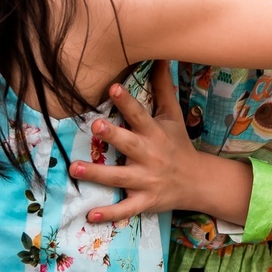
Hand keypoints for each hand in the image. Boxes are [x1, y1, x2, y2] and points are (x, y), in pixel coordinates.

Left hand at [69, 60, 197, 221]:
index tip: (112, 87)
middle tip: (96, 126)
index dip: (126, 101)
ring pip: (120, 177)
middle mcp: (150, 155)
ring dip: (97, 174)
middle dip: (113, 136)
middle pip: (129, 144)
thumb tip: (161, 55)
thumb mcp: (173, 115)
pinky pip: (126, 209)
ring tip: (74, 168)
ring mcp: (147, 180)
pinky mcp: (145, 201)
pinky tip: (91, 216)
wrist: (197, 181)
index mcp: (155, 132)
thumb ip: (163, 87)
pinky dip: (110, 214)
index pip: (139, 114)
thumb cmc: (178, 143)